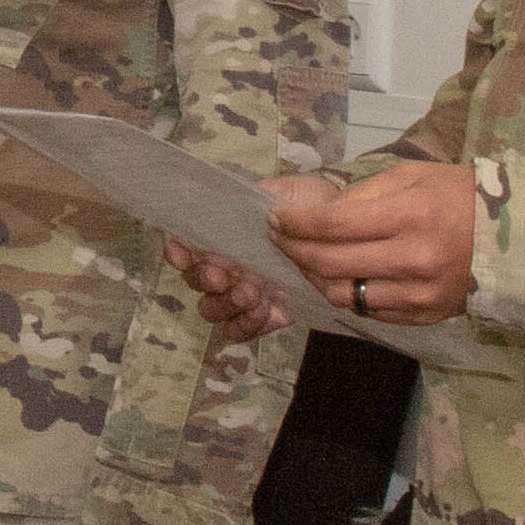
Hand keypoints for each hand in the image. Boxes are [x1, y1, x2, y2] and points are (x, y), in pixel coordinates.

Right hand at [163, 178, 334, 342]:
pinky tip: (270, 313)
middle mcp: (226, 266)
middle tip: (229, 277)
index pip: (184, 246)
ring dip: (228, 304)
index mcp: (224, 236)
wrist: (347, 235)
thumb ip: (256, 202)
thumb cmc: (312, 209)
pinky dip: (249, 325)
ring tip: (255, 295)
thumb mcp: (284, 193)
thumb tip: (233, 213)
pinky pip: (240, 331)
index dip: (177, 252)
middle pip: (195, 283)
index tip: (185, 253)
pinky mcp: (262, 316)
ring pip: (213, 310)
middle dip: (206, 280)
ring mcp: (241, 294)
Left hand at [273, 160, 476, 324]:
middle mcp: (413, 260)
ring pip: (343, 295)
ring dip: (314, 277)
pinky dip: (346, 294)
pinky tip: (338, 277)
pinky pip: (367, 312)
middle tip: (279, 238)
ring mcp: (418, 295)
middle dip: (293, 250)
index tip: (275, 218)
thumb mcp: (413, 177)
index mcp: (411, 215)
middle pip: (330, 263)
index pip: (334, 224)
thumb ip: (364, 195)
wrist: (516, 238)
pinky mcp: (424, 317)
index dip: (296, 223)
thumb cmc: (459, 197)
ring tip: (304, 260)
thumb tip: (318, 215)